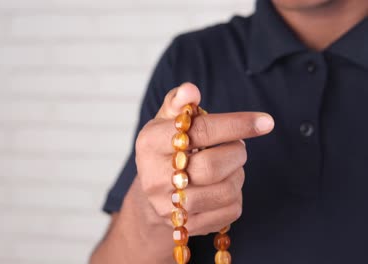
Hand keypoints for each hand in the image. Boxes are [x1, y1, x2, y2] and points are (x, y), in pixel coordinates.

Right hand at [133, 82, 273, 235]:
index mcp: (150, 143)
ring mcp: (169, 206)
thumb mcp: (167, 121)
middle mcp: (154, 177)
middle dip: (236, 153)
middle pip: (212, 166)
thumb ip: (179, 102)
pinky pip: (231, 211)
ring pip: (225, 191)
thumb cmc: (166, 149)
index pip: (199, 131)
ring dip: (237, 174)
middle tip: (237, 147)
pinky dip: (236, 195)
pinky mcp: (188, 226)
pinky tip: (223, 186)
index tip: (266, 121)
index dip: (236, 124)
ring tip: (228, 166)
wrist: (152, 194)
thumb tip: (190, 89)